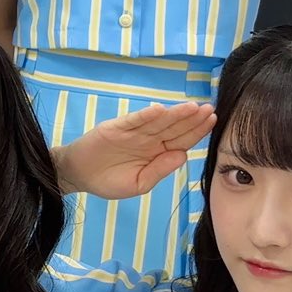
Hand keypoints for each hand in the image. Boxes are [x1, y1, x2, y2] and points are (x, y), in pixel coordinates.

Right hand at [54, 103, 215, 200]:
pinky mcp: (116, 128)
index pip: (181, 140)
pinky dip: (145, 115)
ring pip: (158, 121)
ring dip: (175, 114)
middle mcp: (149, 139)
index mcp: (157, 153)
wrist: (78, 175)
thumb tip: (183, 156)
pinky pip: (134, 121)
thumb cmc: (109, 180)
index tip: (212, 121)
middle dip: (192, 119)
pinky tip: (159, 110)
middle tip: (209, 108)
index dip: (197, 131)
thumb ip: (159, 170)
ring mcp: (134, 132)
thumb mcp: (138, 184)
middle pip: (174, 127)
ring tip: (192, 107)